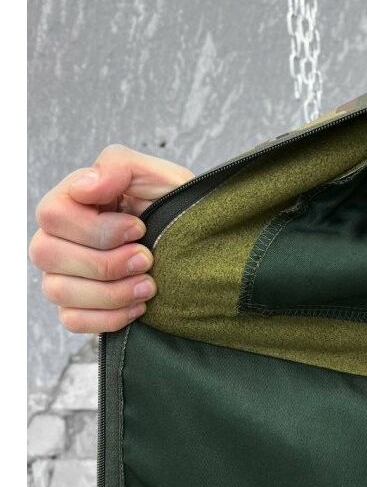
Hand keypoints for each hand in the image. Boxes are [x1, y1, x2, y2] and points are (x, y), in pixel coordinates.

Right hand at [30, 144, 192, 333]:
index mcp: (73, 202)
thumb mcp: (158, 177)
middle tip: (146, 259)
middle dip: (106, 263)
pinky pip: (72, 320)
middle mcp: (59, 237)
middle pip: (48, 254)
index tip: (138, 228)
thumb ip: (119, 166)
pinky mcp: (76, 307)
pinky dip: (109, 317)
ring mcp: (63, 274)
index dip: (97, 228)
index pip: (53, 215)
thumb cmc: (175, 210)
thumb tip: (85, 186)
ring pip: (58, 290)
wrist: (198, 251)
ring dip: (111, 292)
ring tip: (148, 286)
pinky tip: (138, 307)